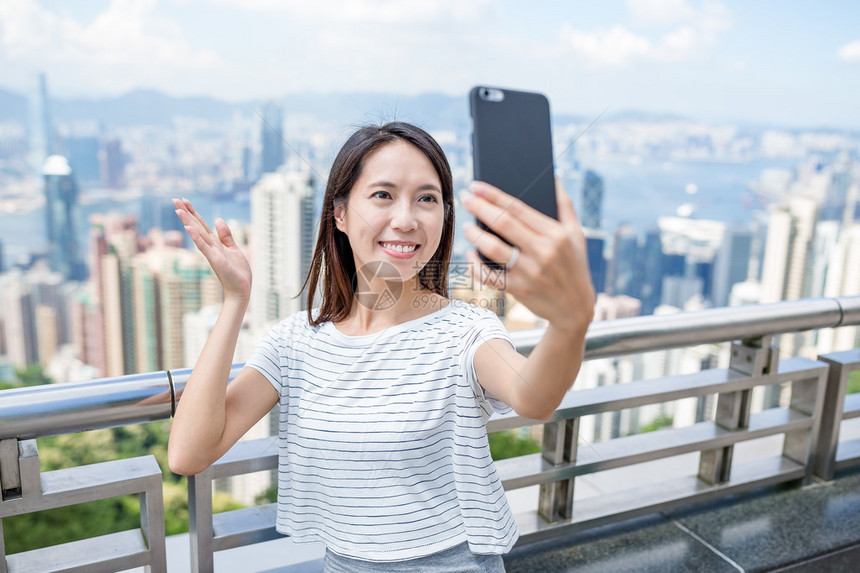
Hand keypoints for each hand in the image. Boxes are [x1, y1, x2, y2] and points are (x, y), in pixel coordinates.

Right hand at [173, 198, 251, 301]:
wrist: (241, 289)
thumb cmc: (237, 272)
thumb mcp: (234, 248)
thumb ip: (226, 235)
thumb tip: (217, 219)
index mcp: (215, 243)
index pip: (202, 224)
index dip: (193, 212)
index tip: (184, 200)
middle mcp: (210, 247)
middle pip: (196, 226)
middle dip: (186, 213)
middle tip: (174, 199)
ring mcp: (212, 253)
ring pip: (198, 234)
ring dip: (188, 222)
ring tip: (178, 210)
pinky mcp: (216, 260)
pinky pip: (205, 247)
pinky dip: (197, 238)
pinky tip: (189, 228)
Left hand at [461, 179, 594, 334]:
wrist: (576, 309)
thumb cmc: (574, 266)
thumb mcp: (577, 234)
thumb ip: (565, 205)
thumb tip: (554, 177)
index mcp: (556, 234)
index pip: (518, 208)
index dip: (494, 195)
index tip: (477, 186)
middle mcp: (543, 251)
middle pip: (503, 224)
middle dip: (480, 208)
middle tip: (465, 198)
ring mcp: (530, 272)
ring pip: (493, 248)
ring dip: (475, 235)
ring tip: (466, 226)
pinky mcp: (519, 290)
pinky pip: (490, 276)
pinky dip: (476, 266)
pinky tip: (470, 255)